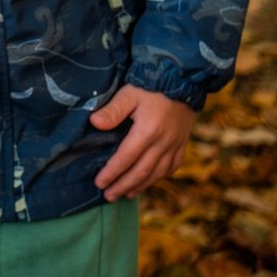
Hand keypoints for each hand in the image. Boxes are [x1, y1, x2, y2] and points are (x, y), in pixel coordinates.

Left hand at [90, 84, 195, 200]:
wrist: (181, 80)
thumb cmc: (150, 86)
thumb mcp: (128, 93)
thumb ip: (112, 110)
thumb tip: (95, 124)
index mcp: (148, 131)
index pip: (126, 158)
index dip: (112, 172)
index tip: (99, 183)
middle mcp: (163, 142)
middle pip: (142, 171)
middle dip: (124, 185)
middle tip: (108, 196)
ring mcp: (175, 144)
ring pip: (158, 172)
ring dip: (141, 185)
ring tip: (126, 194)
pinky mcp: (182, 143)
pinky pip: (173, 166)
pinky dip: (160, 176)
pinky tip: (150, 181)